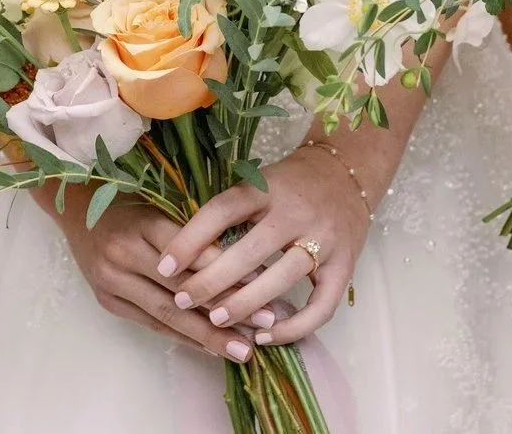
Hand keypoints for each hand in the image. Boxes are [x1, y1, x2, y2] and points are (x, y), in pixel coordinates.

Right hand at [41, 190, 256, 361]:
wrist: (74, 207)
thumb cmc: (128, 199)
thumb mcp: (161, 203)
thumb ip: (193, 231)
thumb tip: (243, 259)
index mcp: (143, 223)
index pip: (191, 255)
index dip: (228, 272)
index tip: (265, 285)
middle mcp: (124, 254)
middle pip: (182, 291)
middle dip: (227, 311)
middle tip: (266, 323)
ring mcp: (112, 281)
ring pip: (168, 314)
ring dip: (208, 335)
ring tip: (243, 349)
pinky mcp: (108, 301)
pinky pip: (151, 324)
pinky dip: (183, 337)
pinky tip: (210, 347)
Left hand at [155, 141, 374, 349]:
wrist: (347, 174)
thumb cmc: (290, 184)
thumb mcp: (258, 183)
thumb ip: (228, 212)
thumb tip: (179, 249)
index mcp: (268, 187)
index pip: (223, 210)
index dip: (190, 239)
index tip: (163, 266)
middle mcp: (297, 211)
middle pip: (251, 250)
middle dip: (212, 280)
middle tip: (182, 300)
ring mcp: (324, 239)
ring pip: (282, 277)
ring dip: (247, 303)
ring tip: (216, 320)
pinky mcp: (345, 266)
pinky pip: (320, 306)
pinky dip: (293, 327)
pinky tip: (264, 336)